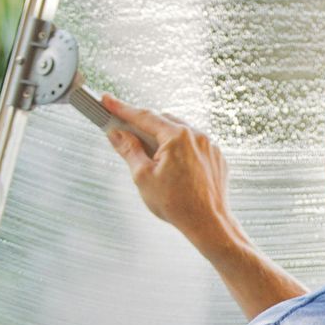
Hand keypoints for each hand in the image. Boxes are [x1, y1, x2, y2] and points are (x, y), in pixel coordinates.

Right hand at [102, 93, 233, 249]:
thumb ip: (129, 150)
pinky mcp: (216, 157)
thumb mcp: (143, 176)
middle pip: (163, 121)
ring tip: (152, 159)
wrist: (209, 224)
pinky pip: (194, 145)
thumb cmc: (176, 204)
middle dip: (143, 126)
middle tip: (126, 133)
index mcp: (177, 136)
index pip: (144, 116)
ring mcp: (210, 146)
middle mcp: (197, 135)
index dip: (122, 109)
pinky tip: (173, 167)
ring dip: (163, 138)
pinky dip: (180, 149)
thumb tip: (116, 134)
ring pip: (180, 132)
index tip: (107, 101)